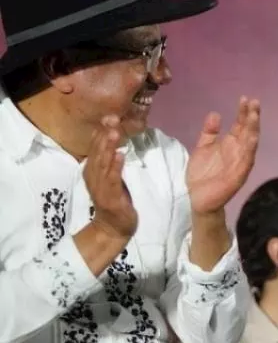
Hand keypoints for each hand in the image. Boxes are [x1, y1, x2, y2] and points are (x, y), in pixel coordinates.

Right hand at [83, 115, 136, 239]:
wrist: (113, 227)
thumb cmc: (115, 199)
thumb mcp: (110, 175)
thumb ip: (109, 158)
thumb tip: (112, 135)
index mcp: (92, 169)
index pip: (95, 147)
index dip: (101, 131)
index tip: (110, 116)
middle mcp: (93, 176)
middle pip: (98, 152)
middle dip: (105, 135)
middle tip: (112, 119)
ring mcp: (100, 187)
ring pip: (103, 164)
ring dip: (109, 148)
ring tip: (115, 133)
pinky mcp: (110, 198)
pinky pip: (112, 180)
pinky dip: (115, 168)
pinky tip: (120, 156)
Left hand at [187, 97, 260, 214]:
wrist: (195, 197)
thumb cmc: (200, 174)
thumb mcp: (203, 147)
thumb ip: (209, 132)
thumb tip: (215, 113)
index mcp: (230, 144)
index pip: (239, 125)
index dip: (242, 112)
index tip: (244, 98)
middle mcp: (238, 151)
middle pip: (248, 131)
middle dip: (251, 117)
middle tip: (254, 102)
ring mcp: (240, 162)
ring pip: (250, 143)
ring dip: (253, 129)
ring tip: (254, 115)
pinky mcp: (238, 174)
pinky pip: (246, 160)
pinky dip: (250, 149)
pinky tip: (252, 138)